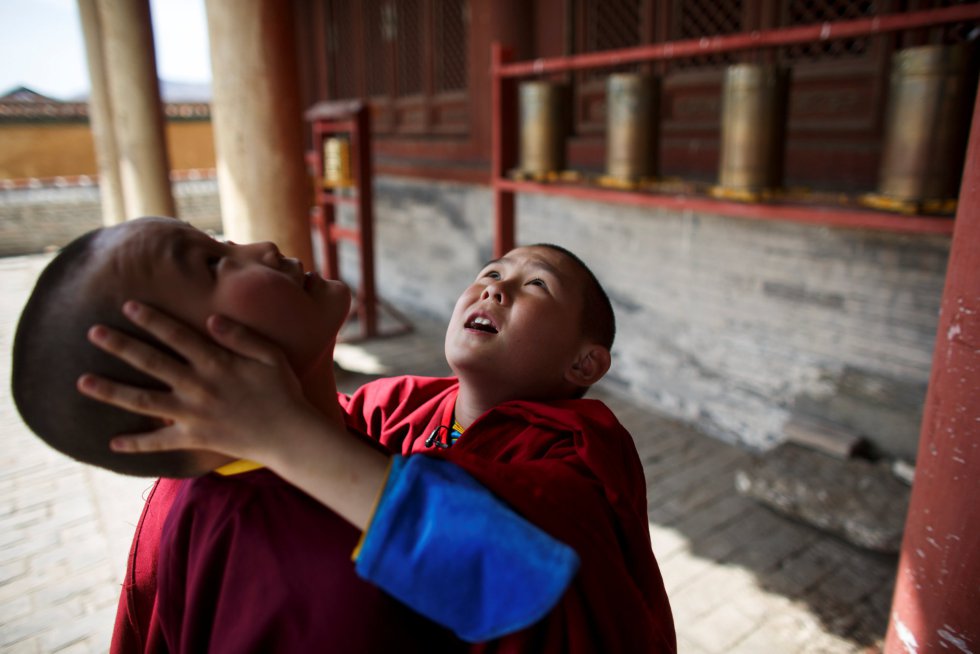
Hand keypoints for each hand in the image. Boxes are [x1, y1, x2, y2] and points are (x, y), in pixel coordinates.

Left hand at [78, 300, 319, 464]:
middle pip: (151, 362)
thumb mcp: (271, 355)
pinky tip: (111, 444)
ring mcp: (193, 414)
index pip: (177, 335)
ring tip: (82, 382)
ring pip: (143, 401)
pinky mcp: (194, 438)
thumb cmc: (283, 391)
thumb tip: (211, 318)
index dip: (151, 319)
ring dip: (111, 391)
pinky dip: (136, 444)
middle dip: (120, 346)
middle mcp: (198, 386)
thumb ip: (241, 335)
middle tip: (92, 332)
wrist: (290, 436)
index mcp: (216, 362)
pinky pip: (160, 442)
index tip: (128, 305)